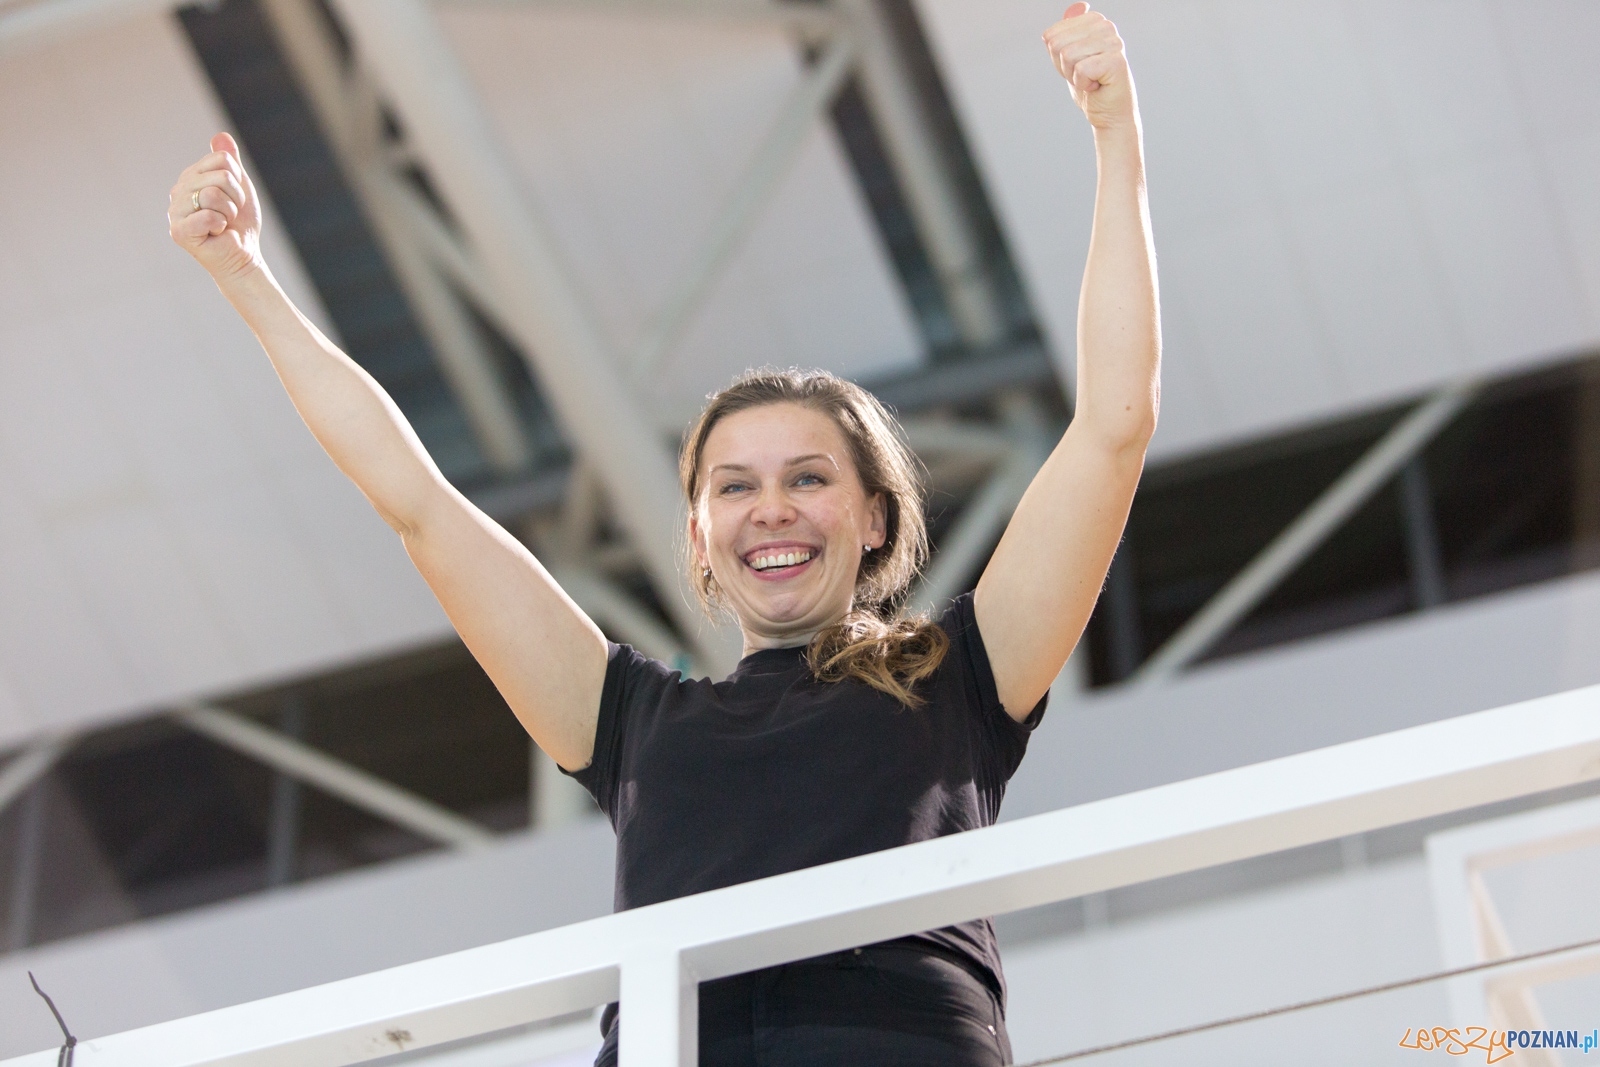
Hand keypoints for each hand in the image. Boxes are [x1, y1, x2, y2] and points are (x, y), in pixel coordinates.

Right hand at [167, 132, 262, 281]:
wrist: (242, 255)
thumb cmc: (240, 223)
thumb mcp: (239, 187)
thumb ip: (229, 162)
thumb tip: (221, 136)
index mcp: (191, 177)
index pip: (222, 160)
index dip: (238, 180)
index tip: (234, 197)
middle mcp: (178, 190)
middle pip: (221, 176)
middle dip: (236, 198)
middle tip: (230, 214)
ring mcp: (175, 210)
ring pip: (213, 194)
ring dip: (229, 212)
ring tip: (222, 223)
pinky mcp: (178, 231)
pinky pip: (209, 215)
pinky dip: (221, 226)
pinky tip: (215, 234)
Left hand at [1043, 4, 1135, 130]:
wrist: (1109, 114)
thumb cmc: (1091, 87)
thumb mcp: (1071, 57)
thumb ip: (1068, 33)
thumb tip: (1077, 6)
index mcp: (1094, 21)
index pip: (1051, 35)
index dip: (1056, 58)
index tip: (1075, 66)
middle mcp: (1106, 26)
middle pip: (1056, 44)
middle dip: (1064, 67)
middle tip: (1083, 76)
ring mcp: (1113, 42)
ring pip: (1067, 56)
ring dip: (1074, 76)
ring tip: (1091, 80)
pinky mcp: (1116, 60)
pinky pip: (1081, 70)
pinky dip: (1083, 84)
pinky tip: (1097, 86)